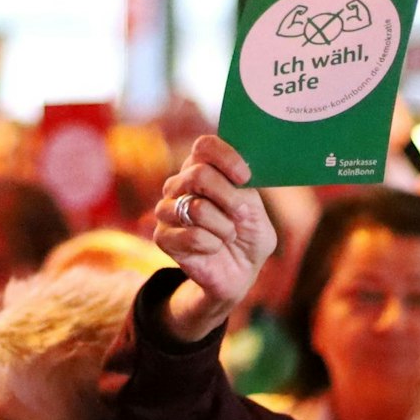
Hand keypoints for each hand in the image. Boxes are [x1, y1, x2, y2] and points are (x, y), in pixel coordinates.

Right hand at [153, 136, 275, 340]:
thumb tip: (239, 177)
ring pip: (197, 208)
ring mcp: (168, 210)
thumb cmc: (248, 237)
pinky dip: (213, 244)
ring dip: (224, 226)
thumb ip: (247, 192)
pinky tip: (213, 248)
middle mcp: (181, 185)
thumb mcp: (257, 213)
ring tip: (228, 235)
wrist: (237, 273)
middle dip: (229, 197)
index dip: (226, 157)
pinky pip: (192, 235)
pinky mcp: (162, 236)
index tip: (245, 177)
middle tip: (241, 214)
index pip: (204, 146)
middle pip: (198, 175)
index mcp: (205, 169)